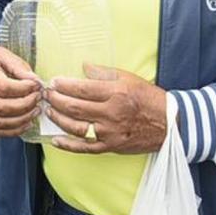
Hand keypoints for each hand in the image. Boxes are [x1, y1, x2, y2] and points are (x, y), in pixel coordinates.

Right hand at [0, 45, 41, 137]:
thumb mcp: (3, 54)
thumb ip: (20, 67)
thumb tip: (36, 81)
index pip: (4, 87)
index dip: (23, 89)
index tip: (37, 86)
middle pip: (2, 106)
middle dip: (26, 105)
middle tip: (38, 98)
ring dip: (21, 120)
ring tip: (35, 111)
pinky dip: (12, 130)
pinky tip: (25, 124)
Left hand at [45, 65, 167, 154]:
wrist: (169, 124)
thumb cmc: (148, 98)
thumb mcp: (128, 78)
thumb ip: (104, 73)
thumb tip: (83, 66)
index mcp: (115, 93)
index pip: (82, 89)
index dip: (64, 85)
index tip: (53, 82)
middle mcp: (111, 114)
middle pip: (75, 108)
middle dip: (56, 100)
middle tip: (46, 94)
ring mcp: (110, 133)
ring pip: (76, 128)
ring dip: (58, 119)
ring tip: (47, 111)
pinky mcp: (111, 147)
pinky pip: (85, 148)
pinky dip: (68, 145)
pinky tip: (55, 140)